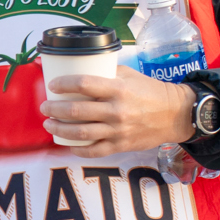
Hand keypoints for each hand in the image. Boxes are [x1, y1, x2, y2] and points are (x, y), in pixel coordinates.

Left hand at [40, 64, 194, 153]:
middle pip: (76, 111)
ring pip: (80, 133)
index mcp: (118, 89)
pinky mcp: (121, 145)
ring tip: (49, 124)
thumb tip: (81, 69)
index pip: (84, 84)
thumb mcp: (130, 75)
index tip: (52, 85)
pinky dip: (77, 149)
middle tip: (45, 107)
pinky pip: (94, 151)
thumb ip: (107, 73)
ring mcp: (118, 130)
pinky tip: (68, 144)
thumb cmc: (150, 91)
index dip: (64, 84)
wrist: (174, 114)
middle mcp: (116, 110)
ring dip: (59, 129)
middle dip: (54, 109)